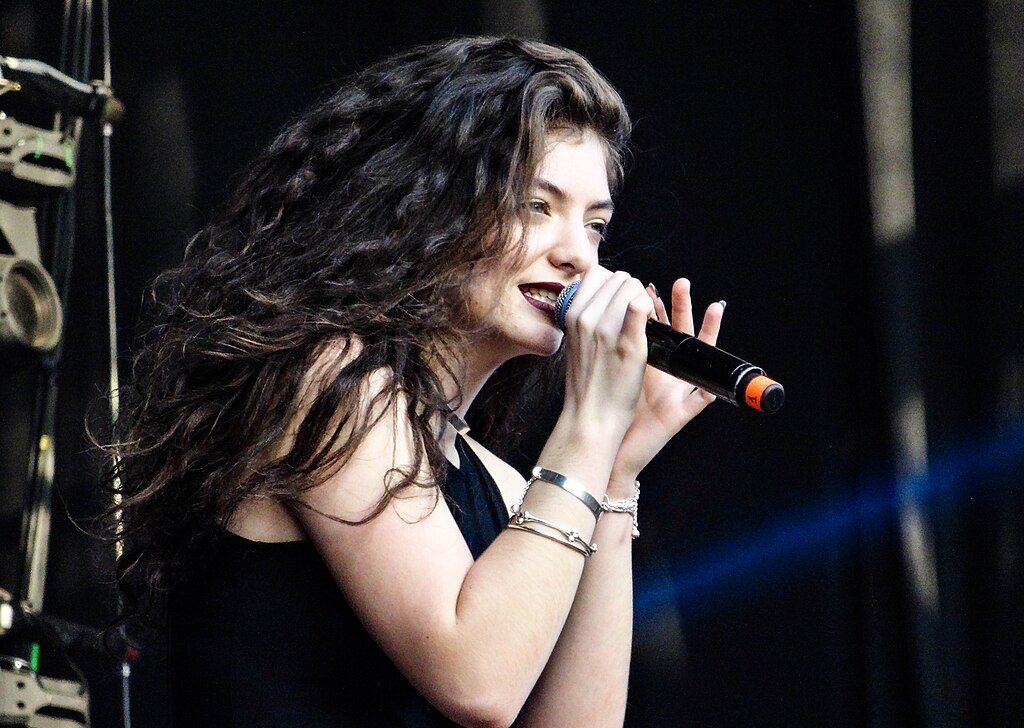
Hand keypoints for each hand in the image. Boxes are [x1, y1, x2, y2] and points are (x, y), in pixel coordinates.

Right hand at [558, 267, 654, 441]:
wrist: (590, 417)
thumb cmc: (586, 383)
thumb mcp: (575, 342)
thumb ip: (585, 317)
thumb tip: (600, 298)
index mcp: (573, 315)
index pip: (597, 274)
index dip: (613, 284)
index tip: (618, 302)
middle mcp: (587, 317)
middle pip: (618, 278)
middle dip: (631, 290)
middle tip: (634, 316)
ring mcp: (607, 330)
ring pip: (633, 287)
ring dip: (643, 300)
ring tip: (640, 325)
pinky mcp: (629, 344)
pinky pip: (640, 307)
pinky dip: (649, 309)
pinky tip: (648, 328)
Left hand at [606, 278, 724, 492]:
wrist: (606, 442)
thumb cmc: (610, 406)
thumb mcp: (612, 368)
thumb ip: (613, 342)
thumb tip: (602, 308)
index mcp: (648, 360)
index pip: (655, 325)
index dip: (652, 303)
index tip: (645, 283)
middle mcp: (666, 373)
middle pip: (679, 334)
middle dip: (682, 308)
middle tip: (682, 282)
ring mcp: (675, 392)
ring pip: (698, 360)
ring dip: (707, 334)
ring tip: (715, 307)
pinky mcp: (678, 415)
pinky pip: (699, 401)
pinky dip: (708, 389)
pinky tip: (714, 375)